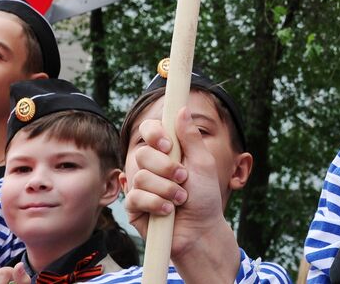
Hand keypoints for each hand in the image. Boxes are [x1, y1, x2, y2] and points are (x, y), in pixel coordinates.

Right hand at [125, 107, 230, 258]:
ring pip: (140, 177)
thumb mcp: (203, 163)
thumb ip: (191, 137)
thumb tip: (182, 109)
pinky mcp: (134, 207)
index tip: (168, 145)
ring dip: (165, 189)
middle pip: (142, 153)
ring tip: (181, 198)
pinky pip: (135, 197)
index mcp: (167, 152)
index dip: (154, 134)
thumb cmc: (205, 196)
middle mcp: (151, 166)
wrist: (201, 230)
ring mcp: (141, 186)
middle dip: (165, 168)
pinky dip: (156, 203)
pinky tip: (168, 211)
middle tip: (183, 178)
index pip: (149, 130)